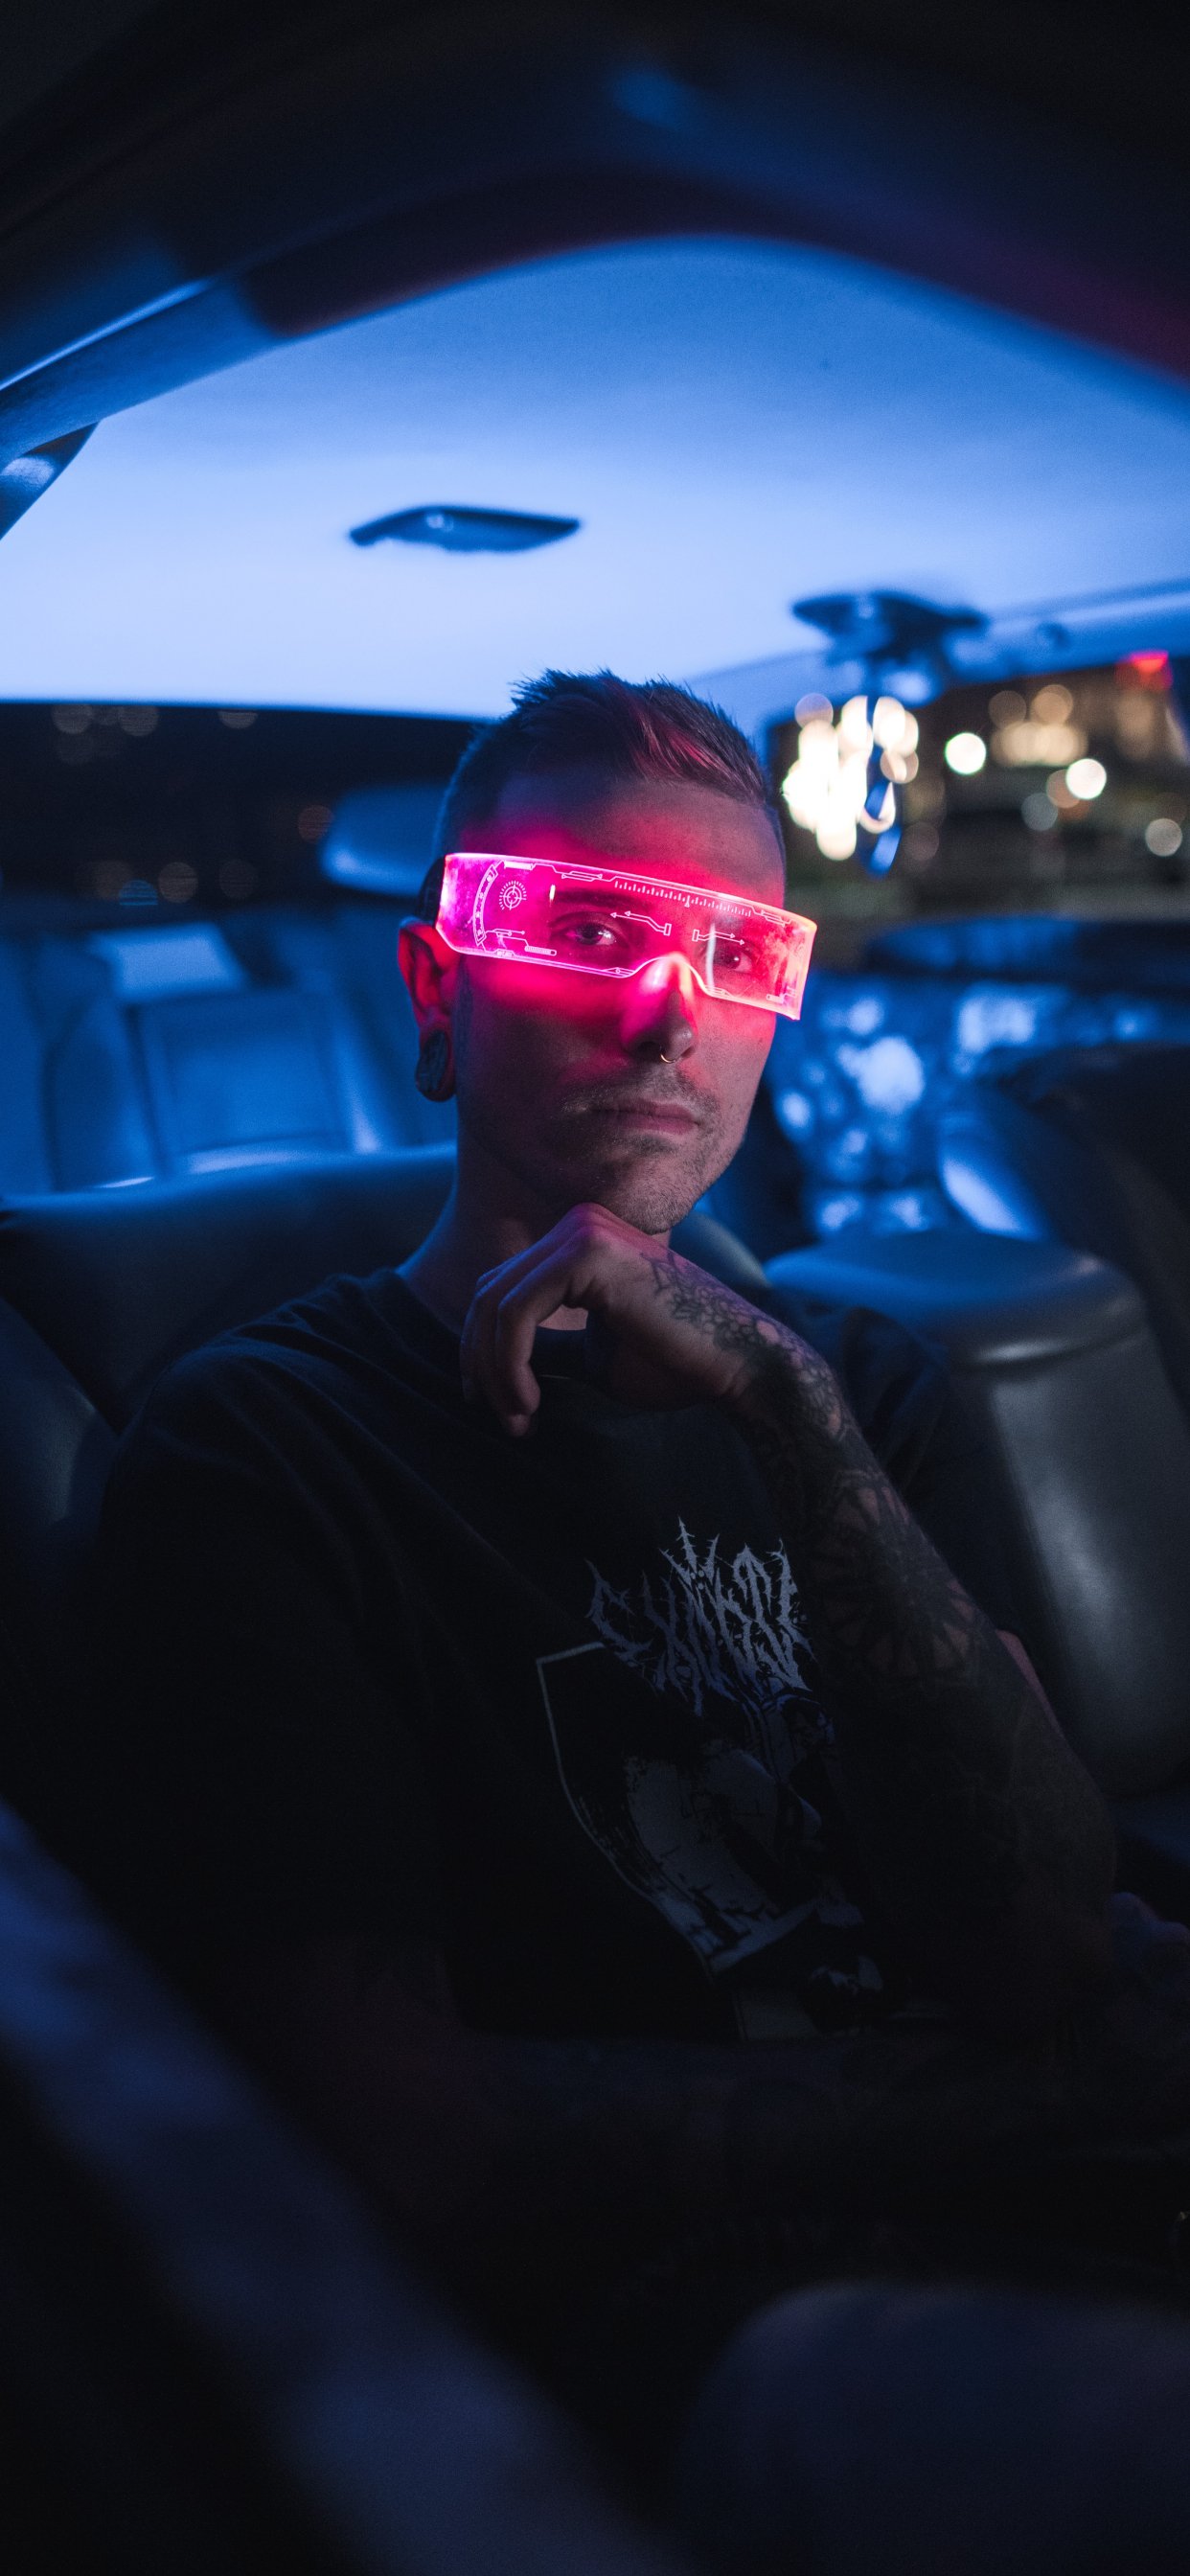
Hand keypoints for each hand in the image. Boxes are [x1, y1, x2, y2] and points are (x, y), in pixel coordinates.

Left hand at [460, 1203, 788, 1434]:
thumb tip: (489, 1362)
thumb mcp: (591, 1354)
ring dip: (496, 1372)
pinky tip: (531, 1401)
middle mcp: (578, 1223)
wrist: (739, 1365)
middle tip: (503, 1419)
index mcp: (581, 1239)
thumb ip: (545, 1346)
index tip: (496, 1405)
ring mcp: (582, 1231)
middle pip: (489, 1295)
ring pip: (497, 1306)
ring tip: (519, 1418)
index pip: (502, 1289)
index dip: (484, 1350)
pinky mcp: (587, 1254)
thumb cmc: (675, 1364)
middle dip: (482, 1363)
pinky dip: (510, 1363)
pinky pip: (517, 1312)